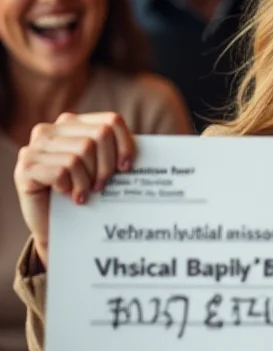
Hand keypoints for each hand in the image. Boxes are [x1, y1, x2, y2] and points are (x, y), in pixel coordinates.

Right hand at [14, 112, 134, 266]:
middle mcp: (52, 129)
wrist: (59, 229)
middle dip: (107, 166)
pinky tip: (68, 195)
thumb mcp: (106, 169)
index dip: (125, 145)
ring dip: (87, 180)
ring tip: (83, 193)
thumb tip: (169, 149)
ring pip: (81, 153)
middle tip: (101, 187)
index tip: (126, 169)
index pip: (111, 121)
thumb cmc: (87, 195)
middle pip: (99, 136)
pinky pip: (62, 169)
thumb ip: (121, 152)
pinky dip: (71, 186)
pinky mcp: (25, 166)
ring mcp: (35, 146)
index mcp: (74, 123)